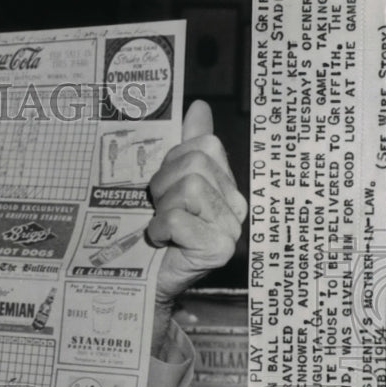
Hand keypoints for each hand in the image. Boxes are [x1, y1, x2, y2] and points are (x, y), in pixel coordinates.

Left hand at [147, 100, 246, 351]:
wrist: (148, 280)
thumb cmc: (159, 232)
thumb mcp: (169, 183)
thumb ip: (187, 145)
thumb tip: (198, 106)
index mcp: (227, 186)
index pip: (204, 146)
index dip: (173, 162)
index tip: (165, 187)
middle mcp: (236, 206)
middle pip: (196, 164)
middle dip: (165, 185)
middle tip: (161, 210)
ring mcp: (230, 228)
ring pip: (188, 189)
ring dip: (163, 208)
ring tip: (163, 227)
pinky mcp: (217, 249)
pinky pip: (178, 218)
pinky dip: (161, 229)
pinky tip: (163, 242)